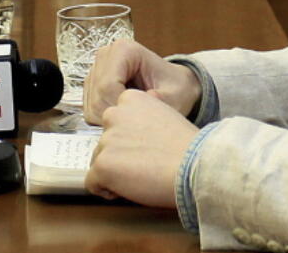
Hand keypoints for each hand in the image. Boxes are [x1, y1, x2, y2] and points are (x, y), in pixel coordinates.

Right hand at [83, 39, 200, 124]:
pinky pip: (90, 108)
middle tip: (135, 121)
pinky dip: (105, 117)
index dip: (118, 107)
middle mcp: (107, 54)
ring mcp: (98, 68)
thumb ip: (160, 102)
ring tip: (132, 117)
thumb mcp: (175, 96)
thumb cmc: (176, 88)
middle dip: (114, 114)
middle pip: (96, 96)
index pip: (107, 85)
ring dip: (109, 117)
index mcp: (124, 50)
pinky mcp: (94, 83)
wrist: (175, 85)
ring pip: (91, 105)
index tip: (136, 117)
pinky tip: (124, 114)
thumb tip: (142, 106)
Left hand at [85, 89, 197, 205]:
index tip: (145, 147)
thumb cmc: (189, 147)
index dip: (128, 137)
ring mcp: (106, 140)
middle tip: (142, 164)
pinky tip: (129, 188)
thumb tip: (136, 136)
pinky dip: (106, 189)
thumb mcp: (167, 116)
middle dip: (118, 153)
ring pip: (99, 161)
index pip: (115, 120)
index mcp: (131, 99)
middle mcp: (114, 114)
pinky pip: (92, 182)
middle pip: (105, 140)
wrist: (195, 166)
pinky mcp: (103, 164)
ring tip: (140, 177)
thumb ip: (145, 120)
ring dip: (114, 171)